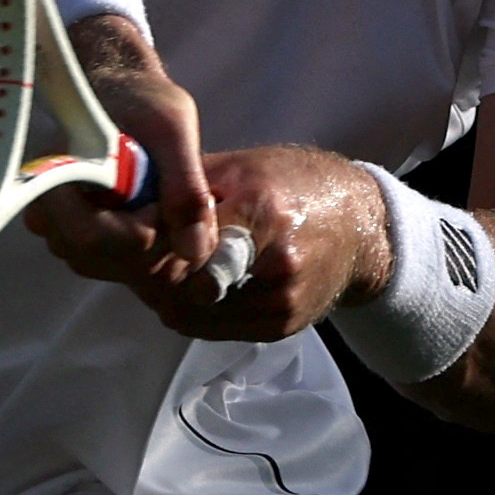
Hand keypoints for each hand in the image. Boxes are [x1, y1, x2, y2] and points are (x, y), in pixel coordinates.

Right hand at [22, 15, 216, 284]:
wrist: (122, 91)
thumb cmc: (142, 99)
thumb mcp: (174, 129)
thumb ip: (186, 189)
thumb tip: (193, 252)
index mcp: (58, 170)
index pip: (90, 235)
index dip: (139, 231)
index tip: (164, 199)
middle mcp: (46, 205)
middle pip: (96, 256)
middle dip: (148, 242)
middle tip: (174, 204)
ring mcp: (58, 224)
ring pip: (103, 264)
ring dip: (147, 248)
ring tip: (164, 203)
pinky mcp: (74, 233)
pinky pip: (107, 262)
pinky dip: (140, 250)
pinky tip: (157, 217)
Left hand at [149, 147, 393, 341]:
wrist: (362, 225)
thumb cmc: (297, 183)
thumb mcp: (242, 165)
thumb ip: (188, 184)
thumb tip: (132, 198)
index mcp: (260, 209)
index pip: (182, 245)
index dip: (150, 248)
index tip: (134, 241)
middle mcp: (274, 262)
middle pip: (184, 287)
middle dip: (154, 278)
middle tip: (138, 263)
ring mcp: (280, 301)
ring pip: (195, 316)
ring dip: (170, 299)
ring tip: (161, 275)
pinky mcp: (282, 326)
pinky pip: (217, 329)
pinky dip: (196, 312)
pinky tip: (191, 290)